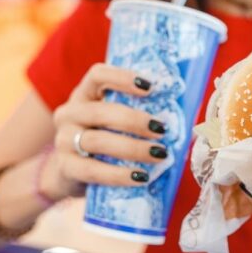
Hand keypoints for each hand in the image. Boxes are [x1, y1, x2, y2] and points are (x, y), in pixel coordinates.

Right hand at [40, 63, 168, 199]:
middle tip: (161, 129)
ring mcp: (64, 140)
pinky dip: (119, 175)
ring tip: (160, 154)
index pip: (97, 75)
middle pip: (100, 111)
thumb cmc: (104, 141)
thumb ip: (138, 113)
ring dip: (133, 148)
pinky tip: (140, 177)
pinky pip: (93, 170)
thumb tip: (187, 120)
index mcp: (85, 94)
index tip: (150, 87)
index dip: (122, 78)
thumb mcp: (114, 122)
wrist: (69, 174)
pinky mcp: (65, 167)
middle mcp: (70, 113)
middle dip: (134, 121)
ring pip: (97, 141)